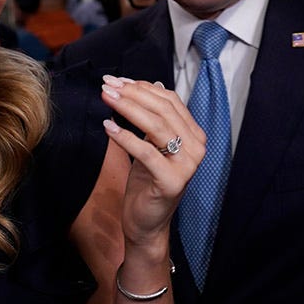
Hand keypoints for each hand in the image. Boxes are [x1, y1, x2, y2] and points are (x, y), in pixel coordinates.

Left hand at [100, 76, 204, 243]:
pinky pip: (146, 152)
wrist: (147, 223)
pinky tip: (107, 127)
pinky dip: (125, 137)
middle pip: (163, 110)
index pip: (170, 101)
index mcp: (194, 135)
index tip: (117, 80)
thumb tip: (151, 83)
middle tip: (108, 86)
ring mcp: (187, 166)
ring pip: (156, 126)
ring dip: (128, 109)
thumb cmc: (147, 182)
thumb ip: (154, 118)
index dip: (143, 87)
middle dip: (133, 94)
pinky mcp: (171, 181)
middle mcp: (196, 148)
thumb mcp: (152, 144)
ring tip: (106, 99)